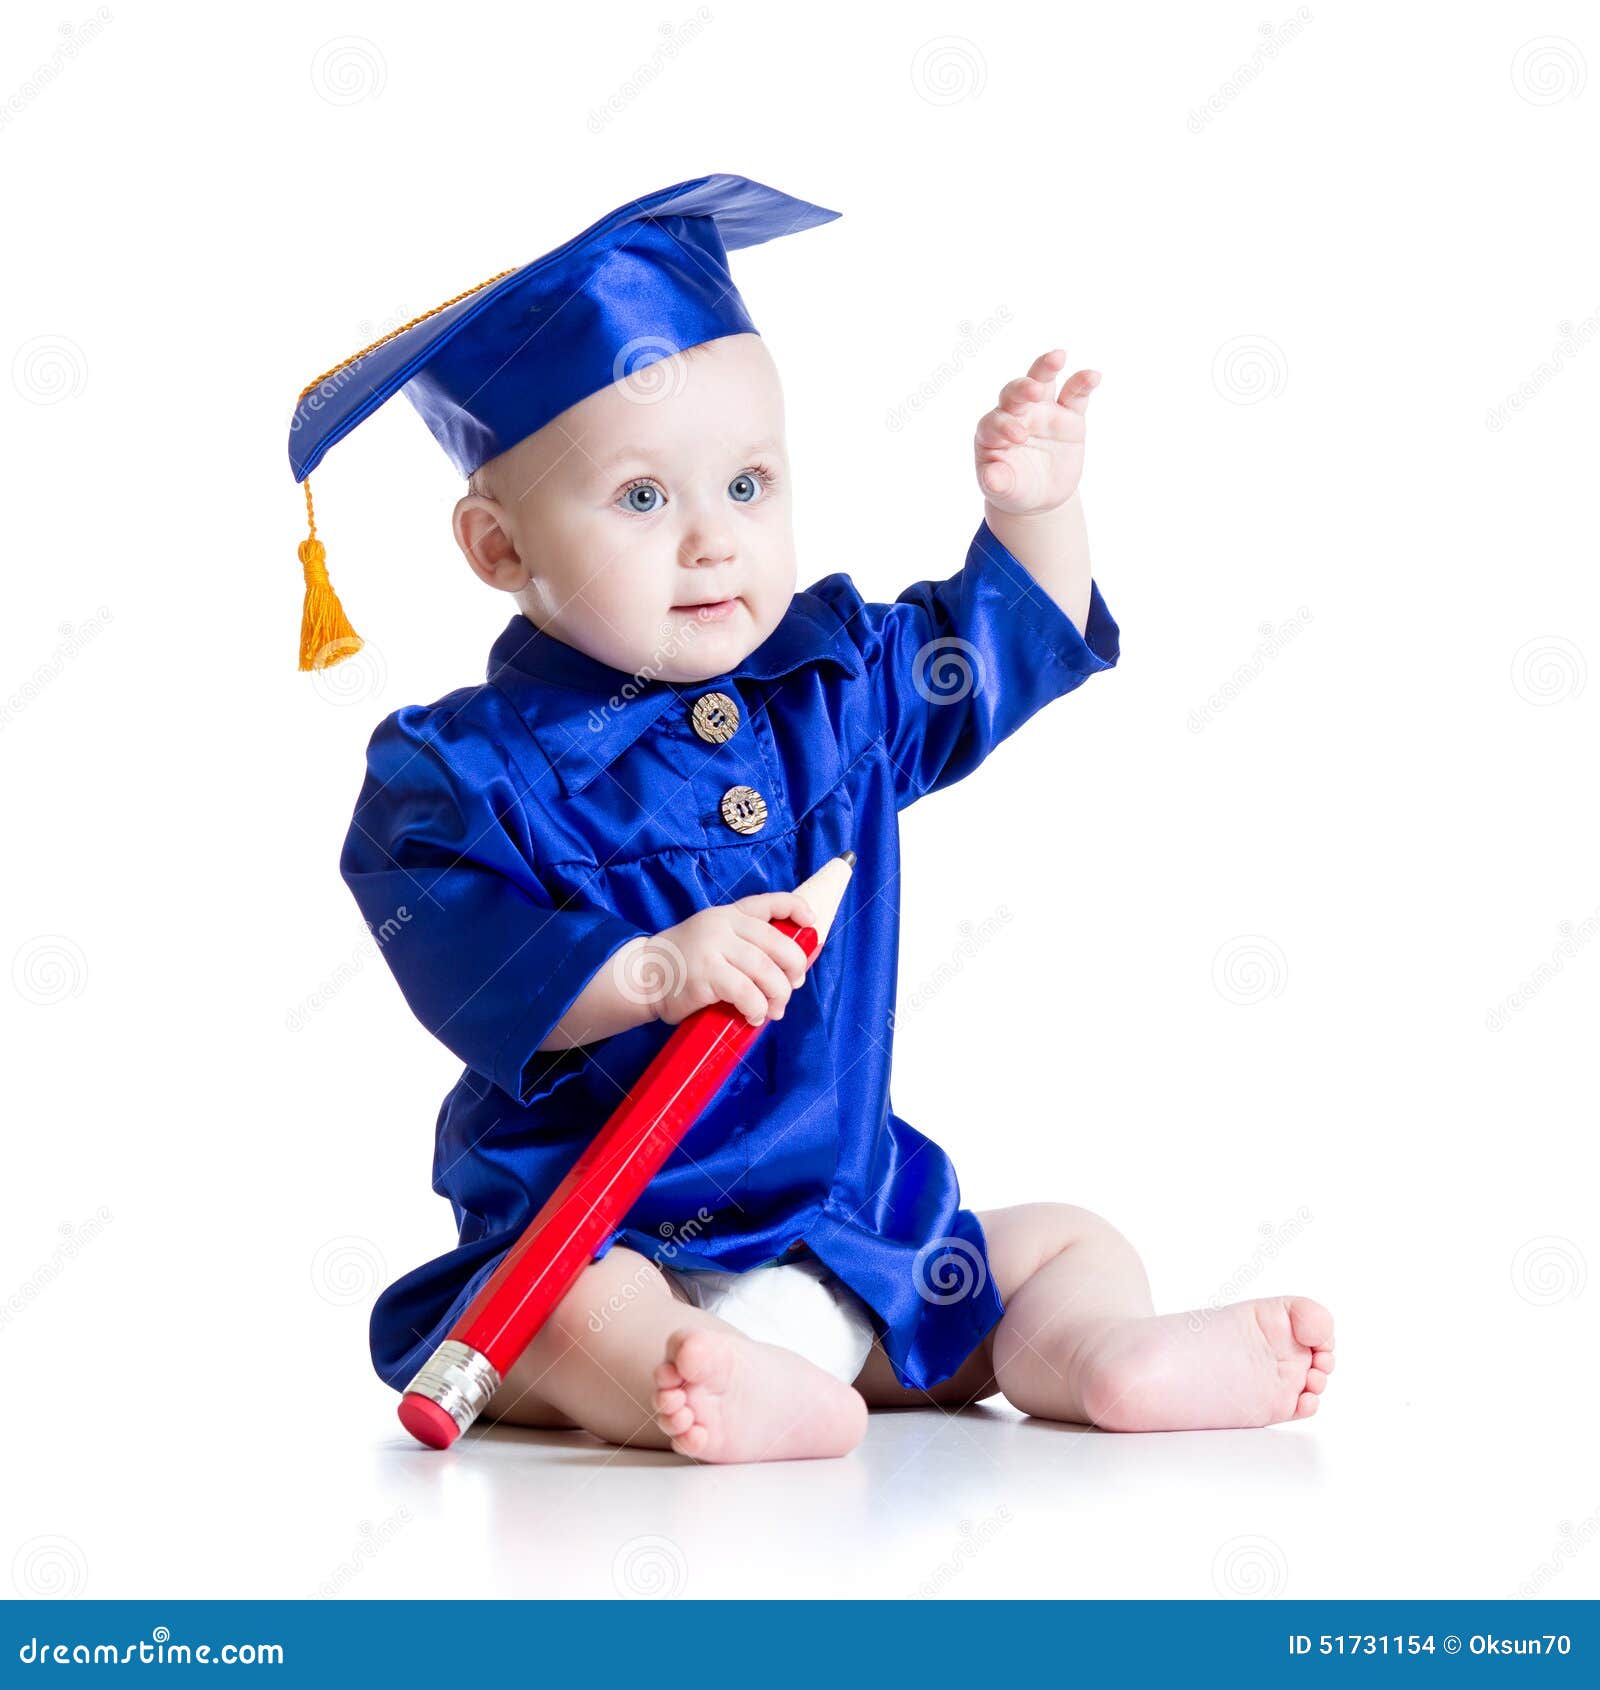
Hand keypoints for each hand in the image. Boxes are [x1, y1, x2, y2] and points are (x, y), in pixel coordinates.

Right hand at [644, 891, 816, 1027]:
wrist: (643, 976)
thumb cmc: (683, 964)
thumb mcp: (712, 939)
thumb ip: (742, 944)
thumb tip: (786, 970)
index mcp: (728, 914)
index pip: (768, 903)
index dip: (795, 908)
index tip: (812, 921)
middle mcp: (723, 925)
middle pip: (777, 943)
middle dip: (793, 968)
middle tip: (792, 986)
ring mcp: (714, 947)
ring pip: (765, 970)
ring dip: (778, 994)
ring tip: (774, 1010)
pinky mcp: (706, 974)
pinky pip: (745, 992)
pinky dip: (756, 1007)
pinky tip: (754, 1016)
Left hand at [974, 349, 1098, 517]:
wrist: (1040, 495)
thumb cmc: (1015, 489)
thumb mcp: (1004, 490)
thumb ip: (997, 482)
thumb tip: (991, 479)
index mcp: (992, 431)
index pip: (994, 421)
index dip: (1004, 425)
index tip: (1019, 437)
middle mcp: (1016, 414)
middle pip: (1014, 393)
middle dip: (1023, 388)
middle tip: (1033, 391)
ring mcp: (1042, 412)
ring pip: (1042, 382)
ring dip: (1047, 368)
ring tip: (1057, 357)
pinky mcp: (1068, 416)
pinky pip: (1075, 395)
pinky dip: (1083, 383)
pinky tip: (1093, 376)